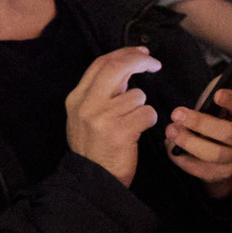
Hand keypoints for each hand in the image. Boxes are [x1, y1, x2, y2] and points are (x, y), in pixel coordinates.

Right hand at [64, 46, 162, 186]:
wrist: (91, 180)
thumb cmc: (95, 147)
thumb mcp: (86, 116)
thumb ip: (101, 92)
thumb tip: (127, 66)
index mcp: (77, 97)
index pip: (101, 63)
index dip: (125, 53)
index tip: (142, 53)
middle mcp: (86, 104)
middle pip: (117, 67)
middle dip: (139, 60)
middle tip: (154, 63)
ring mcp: (101, 117)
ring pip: (138, 95)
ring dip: (142, 107)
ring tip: (132, 124)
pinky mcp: (119, 131)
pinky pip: (147, 113)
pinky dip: (148, 122)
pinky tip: (137, 133)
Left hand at [166, 87, 231, 195]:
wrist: (223, 153)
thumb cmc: (219, 118)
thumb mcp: (223, 101)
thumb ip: (231, 83)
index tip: (217, 94)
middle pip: (229, 133)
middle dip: (202, 123)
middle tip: (177, 113)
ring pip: (216, 154)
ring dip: (190, 142)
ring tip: (171, 131)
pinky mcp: (219, 173)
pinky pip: (200, 169)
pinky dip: (183, 159)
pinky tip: (171, 148)